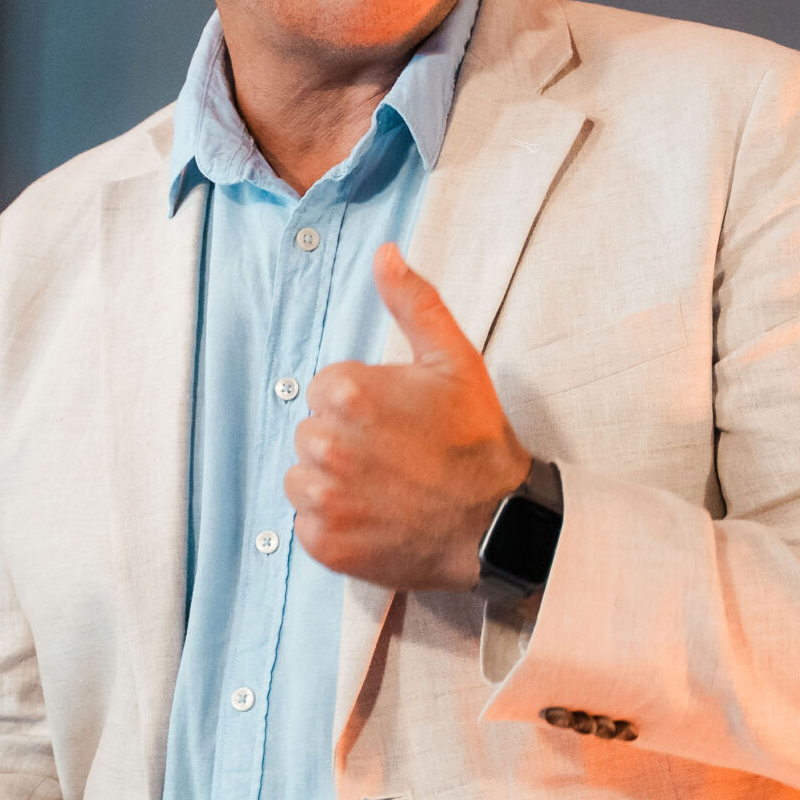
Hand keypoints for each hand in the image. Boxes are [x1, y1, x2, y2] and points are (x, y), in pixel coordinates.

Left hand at [285, 243, 532, 590]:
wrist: (497, 524)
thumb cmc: (476, 441)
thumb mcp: (454, 360)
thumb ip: (413, 303)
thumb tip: (384, 255)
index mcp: (348, 392)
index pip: (324, 388)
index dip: (361, 403)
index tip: (396, 421)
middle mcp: (327, 445)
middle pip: (310, 432)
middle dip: (344, 440)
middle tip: (394, 454)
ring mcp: (324, 499)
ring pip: (302, 477)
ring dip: (332, 481)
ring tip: (383, 486)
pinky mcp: (324, 543)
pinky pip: (307, 523)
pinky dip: (334, 523)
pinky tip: (375, 516)